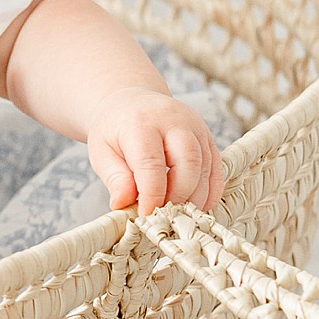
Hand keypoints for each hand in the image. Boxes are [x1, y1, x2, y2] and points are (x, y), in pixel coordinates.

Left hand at [82, 87, 224, 215]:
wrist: (131, 103)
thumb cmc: (115, 130)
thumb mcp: (102, 151)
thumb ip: (114, 178)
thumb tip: (123, 204)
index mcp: (141, 123)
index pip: (151, 163)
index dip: (152, 195)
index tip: (145, 215)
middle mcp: (173, 120)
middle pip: (188, 162)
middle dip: (179, 196)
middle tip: (165, 215)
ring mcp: (194, 126)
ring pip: (206, 165)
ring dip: (196, 196)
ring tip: (179, 214)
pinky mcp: (206, 135)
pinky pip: (216, 165)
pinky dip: (211, 190)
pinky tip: (198, 205)